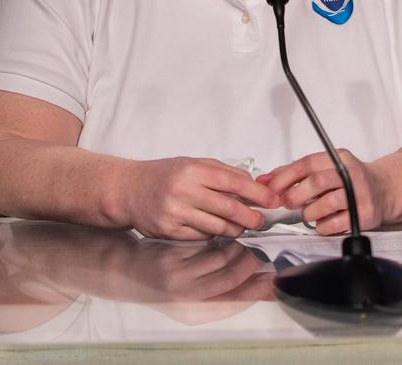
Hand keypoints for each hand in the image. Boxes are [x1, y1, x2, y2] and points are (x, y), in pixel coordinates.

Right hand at [118, 157, 279, 239]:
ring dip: (235, 228)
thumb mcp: (192, 164)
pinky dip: (212, 234)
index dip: (257, 193)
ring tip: (240, 225)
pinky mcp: (170, 231)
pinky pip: (202, 237)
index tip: (272, 200)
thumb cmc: (164, 175)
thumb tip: (253, 184)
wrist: (129, 190)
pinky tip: (212, 227)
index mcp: (192, 170)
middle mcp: (183, 191)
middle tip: (261, 220)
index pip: (233, 182)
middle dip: (251, 216)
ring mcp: (176, 213)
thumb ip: (222, 172)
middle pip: (229, 208)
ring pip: (218, 226)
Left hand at [260, 149, 391, 234]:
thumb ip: (297, 173)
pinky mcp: (364, 214)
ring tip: (308, 213)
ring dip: (309, 212)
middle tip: (288, 203)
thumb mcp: (326, 168)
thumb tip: (265, 179)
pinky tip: (322, 222)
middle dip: (296, 195)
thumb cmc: (351, 180)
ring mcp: (359, 194)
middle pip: (316, 182)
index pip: (306, 164)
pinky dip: (323, 226)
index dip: (284, 177)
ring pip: (325, 204)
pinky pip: (335, 224)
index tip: (271, 188)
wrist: (386, 190)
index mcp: (338, 159)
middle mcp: (350, 174)